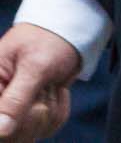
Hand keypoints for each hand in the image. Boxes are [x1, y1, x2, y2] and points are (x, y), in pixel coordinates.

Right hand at [0, 23, 80, 139]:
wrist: (69, 33)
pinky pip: (46, 128)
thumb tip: (1, 131)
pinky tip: (55, 91)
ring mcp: (11, 111)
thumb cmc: (49, 41)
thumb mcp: (35, 67)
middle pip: (10, 134)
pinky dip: (57, 110)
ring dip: (49, 111)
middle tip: (45, 86)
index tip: (34, 105)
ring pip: (29, 134)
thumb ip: (16, 99)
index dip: (13, 121)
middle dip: (37, 113)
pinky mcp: (29, 115)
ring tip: (49, 84)